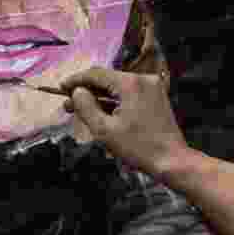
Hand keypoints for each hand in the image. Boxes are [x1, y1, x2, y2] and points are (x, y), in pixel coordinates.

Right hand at [61, 67, 188, 178]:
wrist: (172, 161)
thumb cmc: (138, 147)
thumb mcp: (105, 130)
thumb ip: (86, 107)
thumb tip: (77, 91)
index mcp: (130, 83)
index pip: (96, 74)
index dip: (76, 80)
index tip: (61, 88)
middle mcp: (142, 78)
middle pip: (107, 80)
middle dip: (87, 92)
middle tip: (68, 105)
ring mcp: (152, 87)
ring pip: (118, 88)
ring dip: (100, 98)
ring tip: (81, 111)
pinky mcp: (156, 97)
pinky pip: (129, 94)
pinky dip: (115, 102)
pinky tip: (102, 113)